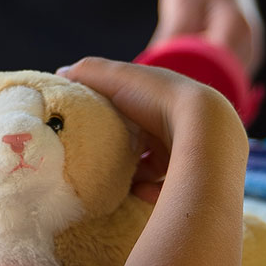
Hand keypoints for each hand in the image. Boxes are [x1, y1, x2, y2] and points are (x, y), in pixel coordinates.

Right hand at [58, 57, 244, 202]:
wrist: (205, 131)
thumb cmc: (158, 99)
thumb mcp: (118, 77)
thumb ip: (88, 73)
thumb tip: (60, 74)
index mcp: (163, 98)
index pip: (135, 105)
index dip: (113, 112)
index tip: (90, 124)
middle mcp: (179, 124)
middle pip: (146, 137)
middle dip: (125, 146)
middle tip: (99, 155)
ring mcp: (189, 151)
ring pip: (157, 164)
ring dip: (136, 171)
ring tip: (113, 178)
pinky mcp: (193, 178)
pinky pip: (167, 189)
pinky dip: (149, 191)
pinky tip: (134, 192)